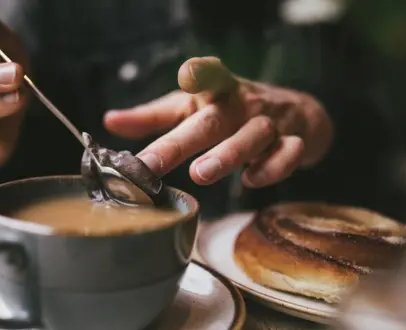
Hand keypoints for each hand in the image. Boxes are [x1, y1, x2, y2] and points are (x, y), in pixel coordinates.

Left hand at [104, 57, 333, 187]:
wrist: (296, 114)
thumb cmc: (229, 112)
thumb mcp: (191, 109)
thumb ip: (153, 118)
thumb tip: (109, 122)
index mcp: (217, 91)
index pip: (211, 74)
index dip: (200, 73)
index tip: (186, 76)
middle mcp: (242, 104)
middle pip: (215, 120)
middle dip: (185, 141)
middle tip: (155, 163)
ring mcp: (270, 123)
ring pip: (253, 136)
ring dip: (227, 155)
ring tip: (200, 174)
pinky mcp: (293, 143)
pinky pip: (287, 155)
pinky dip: (272, 168)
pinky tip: (250, 181)